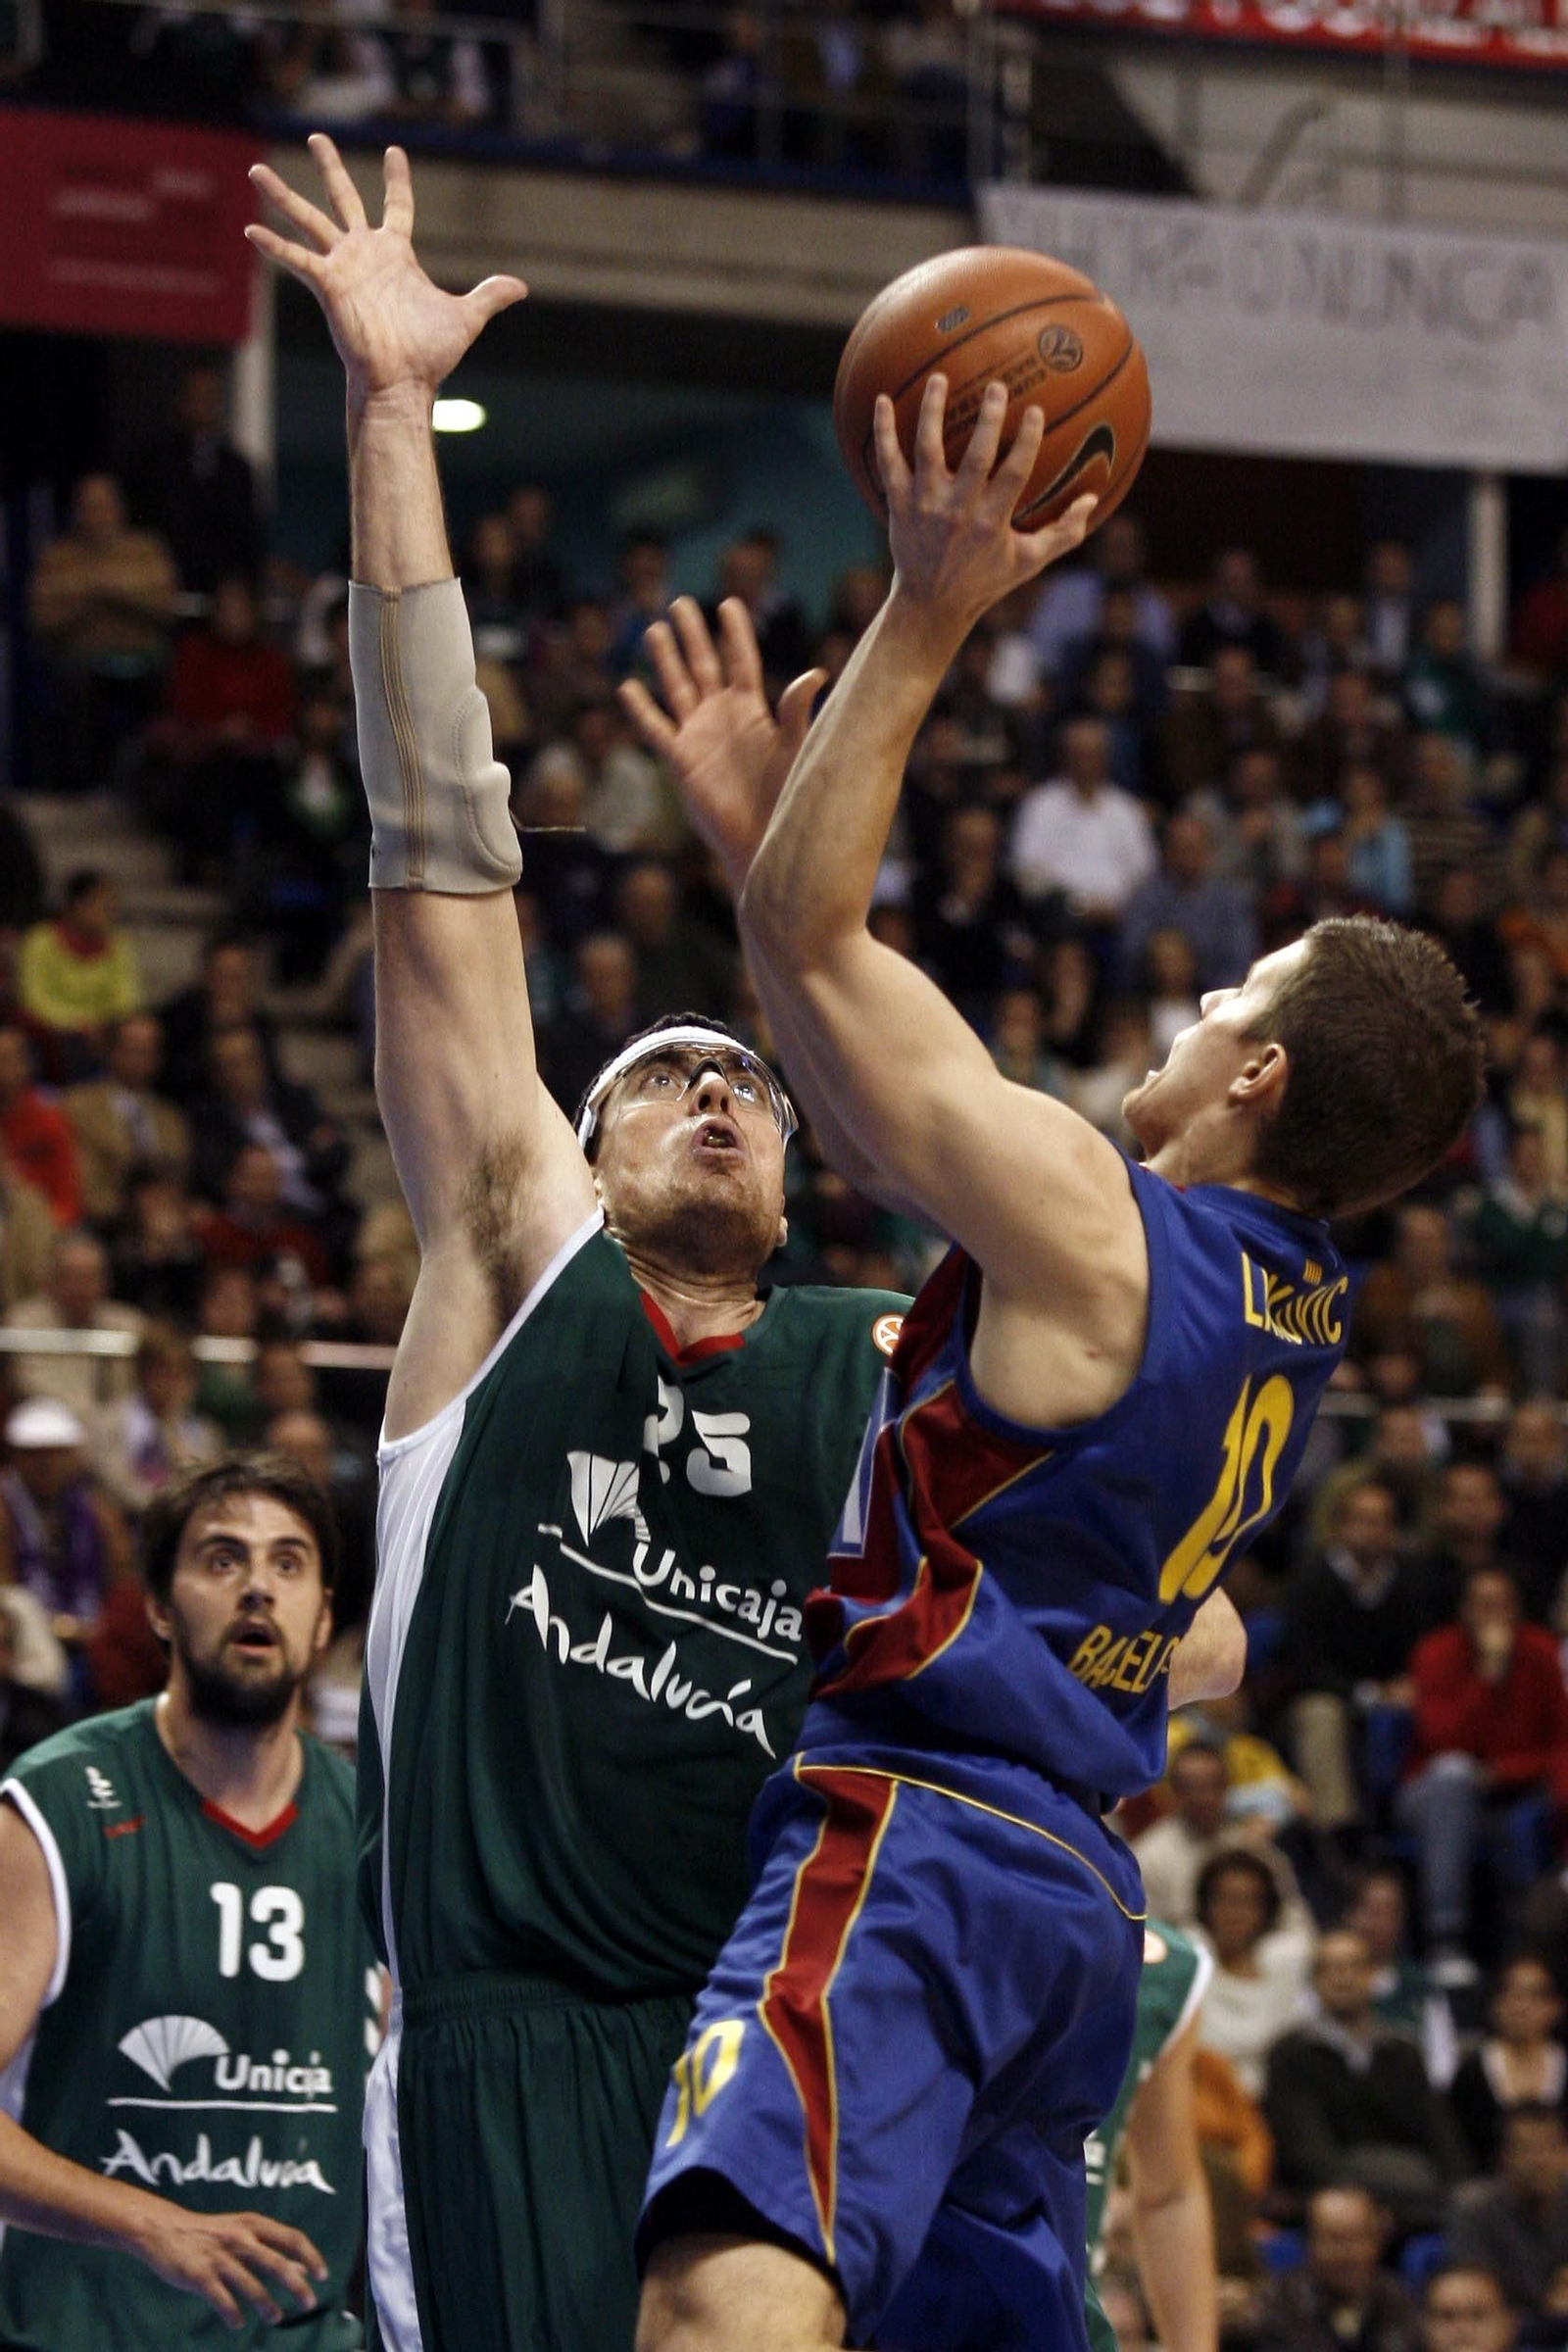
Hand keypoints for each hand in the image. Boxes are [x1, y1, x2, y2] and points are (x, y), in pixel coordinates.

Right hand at [128, 2202, 326, 2330]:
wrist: (164, 2229)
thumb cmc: (211, 2233)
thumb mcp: (244, 2233)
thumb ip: (272, 2249)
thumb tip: (304, 2268)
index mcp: (253, 2224)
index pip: (291, 2237)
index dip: (310, 2256)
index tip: (322, 2275)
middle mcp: (240, 2238)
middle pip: (276, 2264)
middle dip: (296, 2286)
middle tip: (309, 2303)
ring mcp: (219, 2257)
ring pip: (251, 2285)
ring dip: (267, 2305)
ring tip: (277, 2318)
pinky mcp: (199, 2275)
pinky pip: (222, 2299)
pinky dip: (233, 2313)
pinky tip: (238, 2323)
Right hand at [246, 136, 524, 411]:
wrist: (403, 381)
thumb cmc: (430, 354)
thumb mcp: (466, 316)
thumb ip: (489, 296)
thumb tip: (520, 287)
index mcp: (396, 253)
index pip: (397, 205)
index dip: (397, 180)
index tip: (395, 152)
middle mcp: (365, 253)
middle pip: (343, 197)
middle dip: (331, 167)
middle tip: (319, 135)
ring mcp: (343, 266)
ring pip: (309, 218)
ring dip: (283, 194)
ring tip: (256, 168)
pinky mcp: (328, 284)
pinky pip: (296, 258)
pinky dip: (274, 245)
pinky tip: (250, 228)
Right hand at [619, 597, 824, 894]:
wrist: (764, 839)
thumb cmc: (787, 796)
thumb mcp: (797, 746)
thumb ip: (798, 710)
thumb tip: (817, 672)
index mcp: (752, 710)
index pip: (740, 660)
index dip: (734, 633)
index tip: (728, 603)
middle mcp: (722, 717)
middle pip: (704, 665)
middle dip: (692, 635)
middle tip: (680, 602)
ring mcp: (699, 735)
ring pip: (678, 688)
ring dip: (666, 660)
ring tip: (654, 629)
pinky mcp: (681, 759)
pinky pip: (656, 728)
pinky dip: (642, 709)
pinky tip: (628, 686)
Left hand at [875, 375, 1096, 644]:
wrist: (930, 605)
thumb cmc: (985, 580)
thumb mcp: (1028, 563)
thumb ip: (1063, 533)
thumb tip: (1092, 499)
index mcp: (991, 522)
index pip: (1014, 473)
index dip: (1025, 441)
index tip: (1034, 410)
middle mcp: (958, 511)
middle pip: (975, 457)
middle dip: (987, 420)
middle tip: (996, 386)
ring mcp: (925, 505)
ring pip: (927, 450)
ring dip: (932, 412)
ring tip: (939, 378)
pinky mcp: (898, 505)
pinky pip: (888, 463)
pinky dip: (883, 432)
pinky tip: (881, 399)